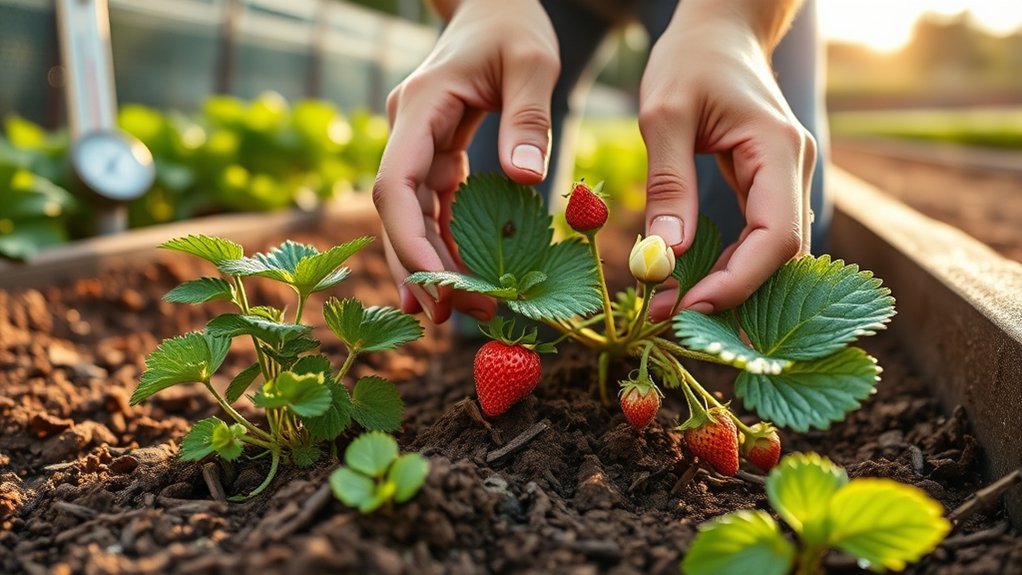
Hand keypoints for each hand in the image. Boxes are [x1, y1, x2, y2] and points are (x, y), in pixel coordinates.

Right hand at [373, 0, 559, 322]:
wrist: (493, 2)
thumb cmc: (514, 24)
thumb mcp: (532, 61)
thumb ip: (528, 117)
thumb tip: (528, 179)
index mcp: (420, 107)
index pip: (395, 184)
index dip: (408, 240)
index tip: (434, 284)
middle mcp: (409, 129)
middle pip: (396, 210)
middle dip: (417, 265)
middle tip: (445, 316)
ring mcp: (419, 142)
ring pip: (412, 214)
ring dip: (430, 261)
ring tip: (456, 310)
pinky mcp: (437, 152)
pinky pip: (435, 205)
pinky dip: (446, 241)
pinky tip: (461, 275)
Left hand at [639, 0, 815, 320]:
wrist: (719, 29)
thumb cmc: (691, 60)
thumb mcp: (665, 114)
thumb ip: (669, 183)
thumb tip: (665, 255)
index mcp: (777, 149)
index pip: (777, 235)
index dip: (740, 281)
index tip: (690, 306)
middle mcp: (793, 169)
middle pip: (780, 254)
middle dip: (732, 294)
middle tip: (673, 319)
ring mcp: (785, 179)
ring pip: (772, 252)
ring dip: (729, 285)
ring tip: (673, 308)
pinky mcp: (768, 186)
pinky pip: (758, 238)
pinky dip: (729, 265)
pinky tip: (691, 283)